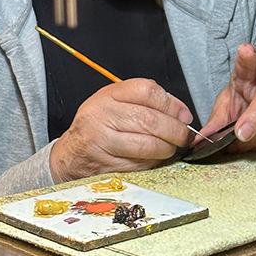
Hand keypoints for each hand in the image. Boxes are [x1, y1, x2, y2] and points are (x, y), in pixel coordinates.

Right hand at [50, 79, 194, 181]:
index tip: (184, 116)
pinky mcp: (102, 163)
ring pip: (145, 145)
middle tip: (184, 136)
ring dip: (166, 148)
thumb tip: (182, 114)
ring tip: (171, 148)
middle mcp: (101, 114)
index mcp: (109, 95)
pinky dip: (152, 163)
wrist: (71, 154)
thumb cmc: (101, 126)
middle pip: (149, 120)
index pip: (147, 91)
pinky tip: (154, 159)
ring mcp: (99, 140)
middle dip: (175, 131)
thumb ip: (150, 103)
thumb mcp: (119, 104)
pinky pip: (137, 164)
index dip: (172, 104)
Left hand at [200, 43, 255, 152]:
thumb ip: (215, 122)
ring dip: (252, 141)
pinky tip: (254, 144)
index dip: (248, 58)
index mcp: (253, 75)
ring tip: (241, 139)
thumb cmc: (248, 102)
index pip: (251, 64)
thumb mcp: (229, 104)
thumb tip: (197, 142)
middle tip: (241, 133)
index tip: (245, 50)